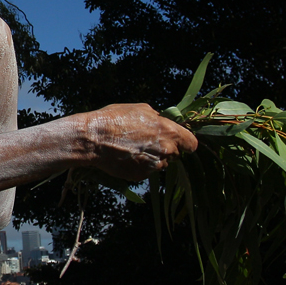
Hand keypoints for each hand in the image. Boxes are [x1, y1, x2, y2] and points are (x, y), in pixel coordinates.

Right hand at [81, 103, 197, 181]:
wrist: (93, 139)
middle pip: (175, 154)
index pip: (192, 143)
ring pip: (161, 163)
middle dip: (165, 148)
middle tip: (147, 141)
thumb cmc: (114, 119)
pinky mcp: (141, 176)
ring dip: (153, 158)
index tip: (178, 141)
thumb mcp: (140, 108)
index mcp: (169, 132)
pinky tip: (126, 156)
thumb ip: (158, 118)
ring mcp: (154, 166)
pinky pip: (146, 171)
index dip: (185, 142)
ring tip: (133, 148)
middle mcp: (165, 151)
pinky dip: (140, 165)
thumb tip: (163, 122)